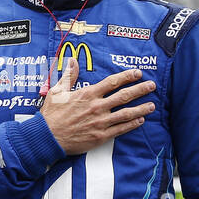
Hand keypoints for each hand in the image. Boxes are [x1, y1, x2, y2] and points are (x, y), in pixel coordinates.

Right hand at [38, 59, 155, 155]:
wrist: (47, 138)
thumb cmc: (51, 115)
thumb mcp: (57, 92)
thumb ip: (68, 76)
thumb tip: (72, 60)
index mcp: (88, 95)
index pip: (112, 82)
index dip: (127, 77)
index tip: (137, 73)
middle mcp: (97, 107)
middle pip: (124, 96)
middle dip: (140, 89)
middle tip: (152, 86)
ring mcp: (100, 122)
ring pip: (127, 113)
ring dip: (142, 108)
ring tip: (152, 105)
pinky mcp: (101, 135)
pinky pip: (121, 128)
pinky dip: (133, 124)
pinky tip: (141, 120)